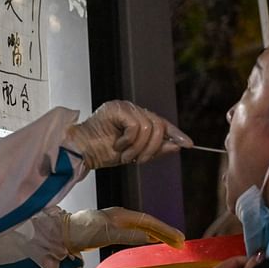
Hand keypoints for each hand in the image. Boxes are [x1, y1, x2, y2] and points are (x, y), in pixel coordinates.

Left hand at [63, 207, 184, 252]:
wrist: (64, 233)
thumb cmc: (83, 232)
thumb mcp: (106, 234)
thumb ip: (127, 235)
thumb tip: (148, 236)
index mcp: (122, 215)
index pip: (149, 222)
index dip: (165, 230)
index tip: (178, 238)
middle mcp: (121, 217)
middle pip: (148, 223)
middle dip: (165, 232)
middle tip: (181, 242)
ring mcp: (116, 223)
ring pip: (142, 227)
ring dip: (157, 234)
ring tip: (171, 242)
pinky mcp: (110, 230)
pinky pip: (134, 231)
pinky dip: (145, 236)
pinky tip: (150, 240)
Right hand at [64, 100, 192, 168]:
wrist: (81, 152)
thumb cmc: (101, 152)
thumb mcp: (134, 154)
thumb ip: (154, 149)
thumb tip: (176, 146)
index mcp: (136, 118)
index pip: (161, 123)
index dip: (176, 133)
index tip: (188, 144)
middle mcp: (132, 109)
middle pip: (159, 125)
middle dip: (153, 148)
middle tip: (139, 160)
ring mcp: (124, 107)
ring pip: (149, 128)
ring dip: (138, 149)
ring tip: (125, 156)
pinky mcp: (117, 109)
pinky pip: (136, 127)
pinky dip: (129, 142)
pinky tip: (118, 146)